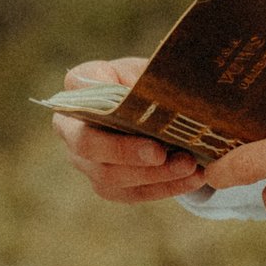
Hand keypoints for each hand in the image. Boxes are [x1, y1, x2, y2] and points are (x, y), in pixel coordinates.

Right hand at [49, 56, 208, 203]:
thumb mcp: (151, 73)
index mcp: (79, 90)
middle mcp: (72, 129)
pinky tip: (193, 178)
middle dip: (125, 150)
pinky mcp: (109, 187)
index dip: (96, 91)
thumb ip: (148, 80)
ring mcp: (87, 163)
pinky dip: (166, 186)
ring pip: (110, 176)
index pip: (78, 85)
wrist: (160, 114)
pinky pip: (134, 193)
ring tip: (188, 164)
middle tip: (159, 152)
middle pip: (87, 144)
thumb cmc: (151, 87)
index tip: (125, 91)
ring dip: (153, 173)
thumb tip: (157, 95)